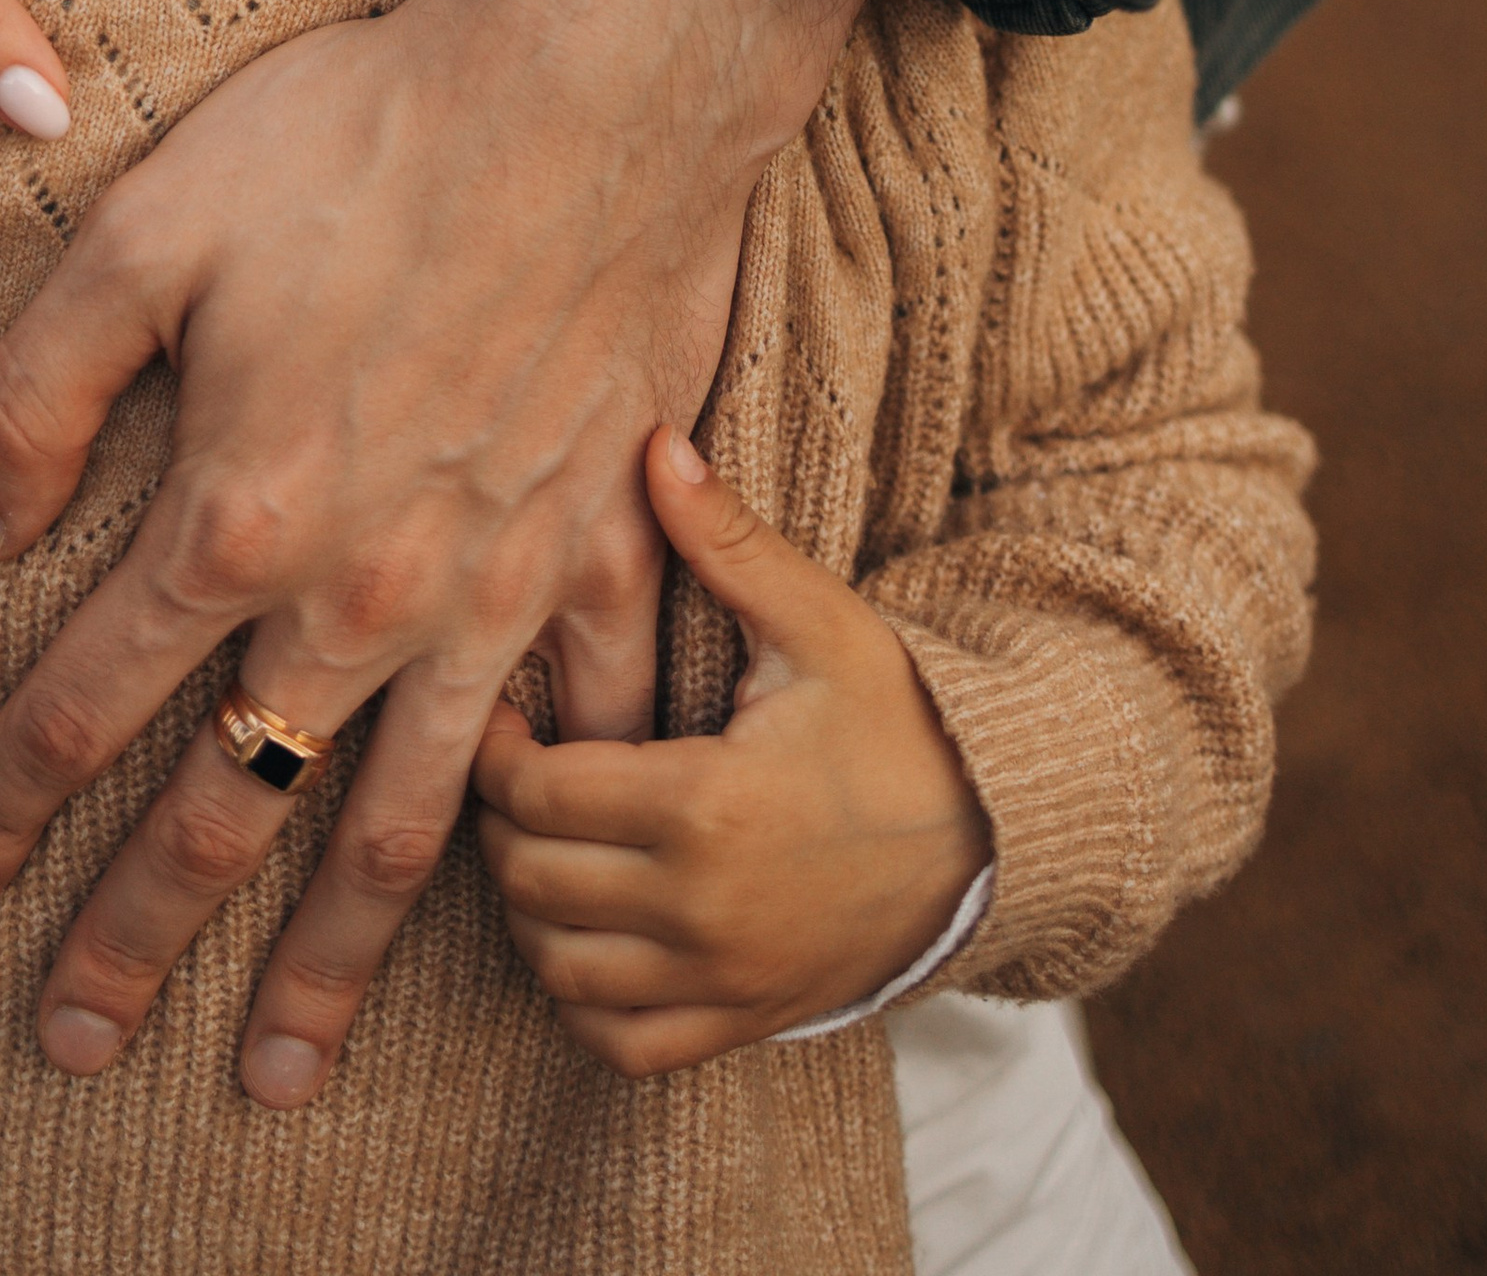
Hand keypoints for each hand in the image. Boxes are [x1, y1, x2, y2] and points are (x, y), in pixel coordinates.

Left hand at [0, 0, 898, 1106]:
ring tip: (279, 1073)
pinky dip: (561, 822)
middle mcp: (360, 594)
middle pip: (223, 812)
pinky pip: (590, 730)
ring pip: (399, 826)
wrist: (595, 88)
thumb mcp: (148, 224)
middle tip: (71, 1048)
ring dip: (330, 961)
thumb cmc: (362, 134)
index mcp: (233, 513)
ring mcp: (496, 590)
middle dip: (133, 940)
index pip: (79, 705)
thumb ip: (37, 388)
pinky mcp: (604, 549)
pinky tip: (539, 894)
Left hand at [473, 425, 988, 1073]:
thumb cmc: (896, 721)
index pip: (539, 795)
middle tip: (518, 772)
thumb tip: (653, 442)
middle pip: (532, 883)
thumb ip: (726, 540)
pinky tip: (591, 933)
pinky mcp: (741, 1022)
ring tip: (548, 843)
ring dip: (533, 911)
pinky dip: (583, 1001)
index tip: (500, 714)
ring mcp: (722, 980)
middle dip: (504, 824)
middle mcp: (702, 908)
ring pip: (560, 971)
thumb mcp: (818, 623)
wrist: (989, 838)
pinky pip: (619, 1044)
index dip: (497, 752)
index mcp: (706, 804)